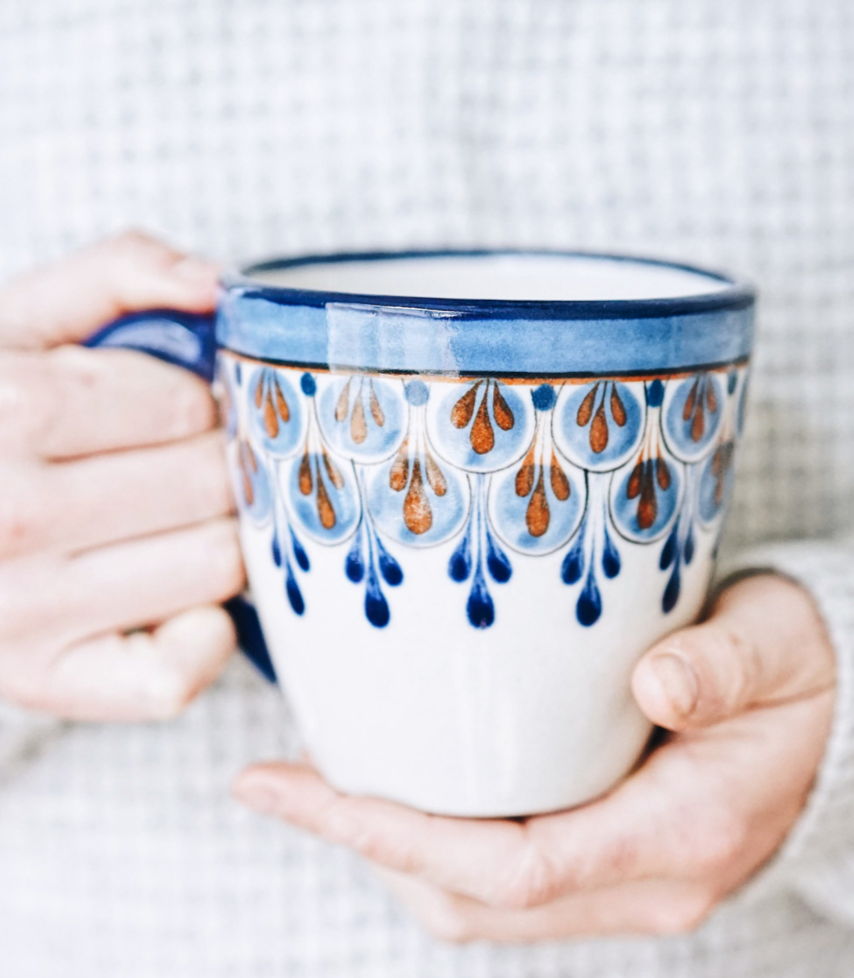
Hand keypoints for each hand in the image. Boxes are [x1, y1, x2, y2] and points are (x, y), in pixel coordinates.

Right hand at [0, 231, 244, 720]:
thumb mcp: (14, 320)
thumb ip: (115, 275)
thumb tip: (215, 283)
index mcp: (7, 410)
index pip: (190, 409)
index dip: (199, 404)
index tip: (174, 411)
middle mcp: (11, 516)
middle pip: (213, 486)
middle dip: (216, 466)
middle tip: (184, 465)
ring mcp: (23, 612)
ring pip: (219, 565)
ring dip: (219, 538)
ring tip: (173, 521)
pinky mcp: (43, 682)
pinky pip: (178, 674)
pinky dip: (201, 636)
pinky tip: (171, 596)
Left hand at [234, 574, 834, 941]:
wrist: (840, 711)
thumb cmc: (803, 669)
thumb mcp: (777, 648)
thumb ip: (721, 666)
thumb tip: (656, 687)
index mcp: (686, 833)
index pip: (514, 868)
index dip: (391, 835)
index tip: (294, 787)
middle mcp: (647, 882)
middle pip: (474, 901)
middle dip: (363, 845)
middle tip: (280, 777)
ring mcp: (626, 879)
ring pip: (478, 900)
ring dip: (391, 848)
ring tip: (322, 778)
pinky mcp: (611, 857)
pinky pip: (502, 872)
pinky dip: (436, 839)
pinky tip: (403, 781)